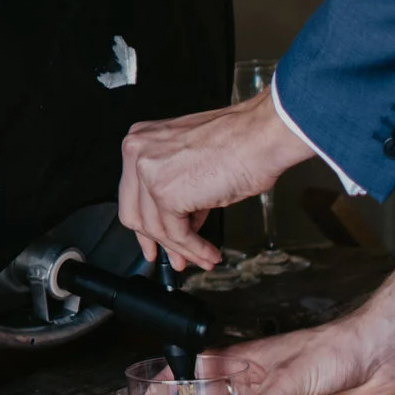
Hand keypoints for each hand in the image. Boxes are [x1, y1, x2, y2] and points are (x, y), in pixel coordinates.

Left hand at [118, 89, 312, 269]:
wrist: (262, 135)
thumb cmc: (240, 142)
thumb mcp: (192, 162)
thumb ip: (176, 189)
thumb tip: (178, 222)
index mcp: (140, 141)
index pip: (131, 194)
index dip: (144, 225)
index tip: (152, 243)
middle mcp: (137, 152)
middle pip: (136, 214)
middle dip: (159, 243)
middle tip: (177, 259)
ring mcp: (147, 172)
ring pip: (156, 229)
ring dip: (183, 249)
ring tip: (204, 257)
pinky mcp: (166, 194)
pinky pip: (177, 234)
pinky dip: (194, 249)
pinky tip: (209, 253)